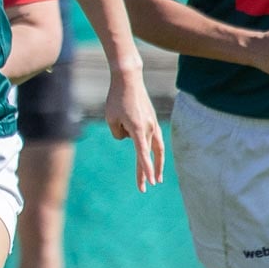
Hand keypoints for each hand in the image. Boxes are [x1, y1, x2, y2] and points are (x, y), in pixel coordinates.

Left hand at [103, 62, 164, 192]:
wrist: (129, 79)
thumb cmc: (116, 98)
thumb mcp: (110, 119)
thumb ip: (117, 134)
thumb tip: (126, 139)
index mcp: (138, 129)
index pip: (142, 154)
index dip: (146, 170)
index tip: (150, 182)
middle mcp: (149, 128)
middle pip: (148, 155)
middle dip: (147, 172)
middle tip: (144, 188)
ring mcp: (152, 124)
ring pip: (154, 147)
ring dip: (156, 163)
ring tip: (157, 178)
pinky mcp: (152, 120)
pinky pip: (153, 138)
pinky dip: (151, 147)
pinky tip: (151, 155)